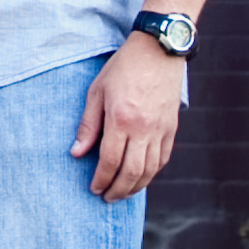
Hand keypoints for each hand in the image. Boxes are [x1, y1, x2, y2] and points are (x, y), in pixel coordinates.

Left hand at [71, 34, 185, 200]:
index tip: (94, 189)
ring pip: (149, 170)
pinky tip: (141, 177)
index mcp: (121, 119)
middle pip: (131, 172)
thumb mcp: (97, 91)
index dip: (101, 179)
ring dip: (135, 187)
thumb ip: (88, 125)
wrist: (158, 50)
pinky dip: (152, 173)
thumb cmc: (123, 68)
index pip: (110, 161)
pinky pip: (163, 158)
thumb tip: (76, 153)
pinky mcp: (171, 128)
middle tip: (107, 198)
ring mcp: (160, 130)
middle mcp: (143, 129)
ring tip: (122, 193)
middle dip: (118, 190)